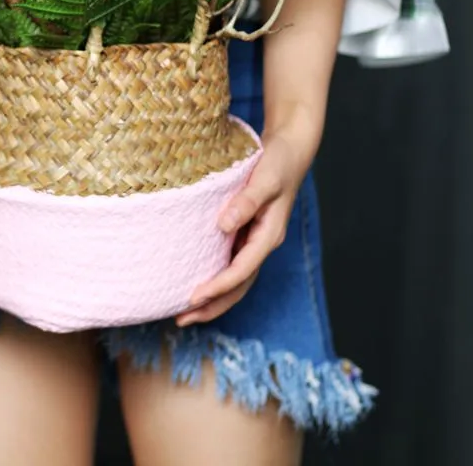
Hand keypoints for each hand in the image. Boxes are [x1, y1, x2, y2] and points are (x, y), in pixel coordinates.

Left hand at [175, 128, 308, 325]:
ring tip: (185, 312)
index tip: (193, 298)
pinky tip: (197, 280)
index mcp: (268, 236)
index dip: (217, 287)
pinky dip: (215, 277)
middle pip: (238, 286)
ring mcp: (255, 240)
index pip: (240, 271)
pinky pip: (231, 263)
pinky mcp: (247, 233)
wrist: (290, 152)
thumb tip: (223, 225)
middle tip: (181, 320)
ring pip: (235, 279)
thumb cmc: (277, 163)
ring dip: (213, 298)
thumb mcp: (264, 180)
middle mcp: (262, 243)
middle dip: (212, 305)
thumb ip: (246, 202)